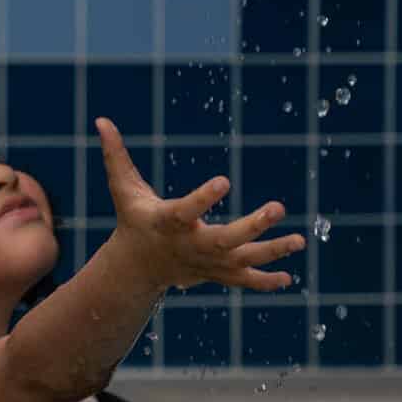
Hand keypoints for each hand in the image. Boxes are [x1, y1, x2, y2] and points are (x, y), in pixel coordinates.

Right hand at [96, 116, 303, 291]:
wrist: (137, 268)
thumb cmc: (134, 220)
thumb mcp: (123, 190)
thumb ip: (115, 156)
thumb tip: (101, 121)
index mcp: (168, 222)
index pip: (186, 210)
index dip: (204, 197)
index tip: (224, 180)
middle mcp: (190, 245)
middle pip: (224, 240)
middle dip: (252, 227)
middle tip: (278, 207)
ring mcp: (206, 263)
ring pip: (241, 261)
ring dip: (272, 253)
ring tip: (301, 241)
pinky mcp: (215, 273)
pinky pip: (242, 281)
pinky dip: (264, 281)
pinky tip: (288, 279)